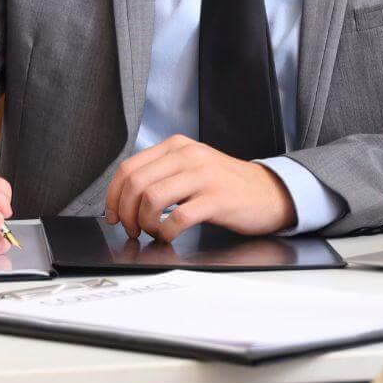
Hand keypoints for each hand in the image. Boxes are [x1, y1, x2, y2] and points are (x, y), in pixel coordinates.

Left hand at [105, 136, 296, 239]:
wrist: (270, 192)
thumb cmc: (227, 184)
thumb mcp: (192, 166)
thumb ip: (162, 173)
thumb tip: (124, 198)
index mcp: (177, 146)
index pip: (129, 168)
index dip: (113, 196)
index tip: (113, 215)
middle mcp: (188, 156)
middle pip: (136, 184)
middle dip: (126, 213)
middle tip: (132, 229)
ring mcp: (203, 176)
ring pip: (152, 199)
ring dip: (145, 224)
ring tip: (154, 232)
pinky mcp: (216, 199)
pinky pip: (177, 218)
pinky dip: (166, 233)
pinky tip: (171, 235)